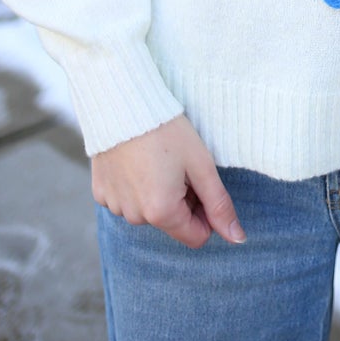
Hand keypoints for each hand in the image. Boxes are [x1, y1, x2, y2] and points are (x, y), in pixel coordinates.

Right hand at [91, 114, 245, 248]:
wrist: (122, 102)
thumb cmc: (167, 130)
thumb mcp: (201, 165)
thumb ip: (219, 205)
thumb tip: (238, 238)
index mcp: (162, 213)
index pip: (197, 236)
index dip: (206, 212)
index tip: (200, 183)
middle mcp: (135, 217)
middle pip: (172, 223)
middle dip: (181, 201)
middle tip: (177, 165)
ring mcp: (115, 206)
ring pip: (148, 212)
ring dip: (157, 193)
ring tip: (155, 160)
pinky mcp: (100, 193)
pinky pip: (126, 200)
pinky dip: (135, 186)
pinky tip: (135, 161)